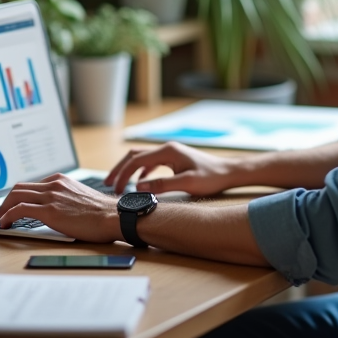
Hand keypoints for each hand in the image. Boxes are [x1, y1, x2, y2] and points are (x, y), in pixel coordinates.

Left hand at [0, 174, 120, 243]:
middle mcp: (53, 185)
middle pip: (19, 188)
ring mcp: (50, 196)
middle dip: (6, 200)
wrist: (113, 216)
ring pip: (15, 196)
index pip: (32, 185)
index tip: (14, 206)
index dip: (19, 197)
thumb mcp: (81, 198)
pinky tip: (5, 224)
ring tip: (0, 220)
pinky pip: (19, 210)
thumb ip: (65, 199)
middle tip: (1, 212)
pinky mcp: (49, 211)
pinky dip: (7, 215)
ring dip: (3, 208)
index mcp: (61, 180)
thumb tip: (56, 211)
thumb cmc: (103, 214)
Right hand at [104, 142, 237, 196]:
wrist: (229, 172)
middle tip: (108, 183)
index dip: (122, 174)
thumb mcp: (187, 184)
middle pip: (134, 155)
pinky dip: (141, 171)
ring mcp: (170, 152)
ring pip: (141, 158)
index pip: (136, 160)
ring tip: (118, 183)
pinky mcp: (174, 159)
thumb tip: (138, 187)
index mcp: (167, 151)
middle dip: (120, 169)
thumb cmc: (211, 178)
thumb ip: (162, 185)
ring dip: (128, 170)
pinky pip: (151, 163)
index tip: (114, 188)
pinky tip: (139, 183)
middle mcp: (166, 149)